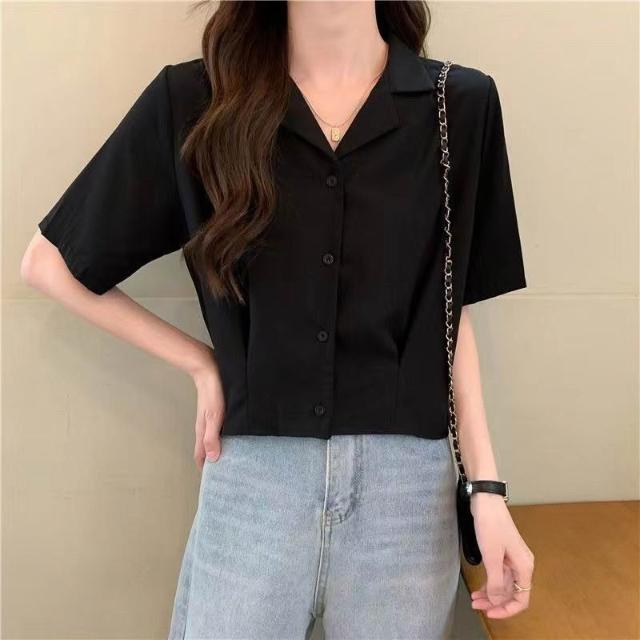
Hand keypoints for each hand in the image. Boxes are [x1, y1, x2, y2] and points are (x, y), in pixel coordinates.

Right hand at [191, 358, 225, 469]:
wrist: (209, 370)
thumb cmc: (213, 393)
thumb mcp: (214, 416)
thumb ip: (212, 437)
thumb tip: (212, 459)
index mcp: (203, 431)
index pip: (201, 456)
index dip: (206, 469)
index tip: (215, 482)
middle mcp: (206, 428)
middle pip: (207, 450)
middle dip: (215, 462)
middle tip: (229, 474)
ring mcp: (211, 420)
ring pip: (214, 440)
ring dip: (221, 450)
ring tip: (234, 460)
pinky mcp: (217, 412)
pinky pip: (220, 430)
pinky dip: (225, 438)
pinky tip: (236, 438)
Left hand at [469, 493, 534, 618]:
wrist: (486, 501)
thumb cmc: (491, 524)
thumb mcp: (492, 556)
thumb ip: (496, 581)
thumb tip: (498, 600)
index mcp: (524, 566)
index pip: (522, 599)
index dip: (507, 609)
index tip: (490, 613)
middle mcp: (521, 564)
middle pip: (511, 592)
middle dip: (494, 602)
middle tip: (476, 605)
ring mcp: (512, 558)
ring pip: (503, 584)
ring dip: (490, 593)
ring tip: (474, 599)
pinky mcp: (502, 552)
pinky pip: (498, 573)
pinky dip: (489, 581)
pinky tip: (479, 587)